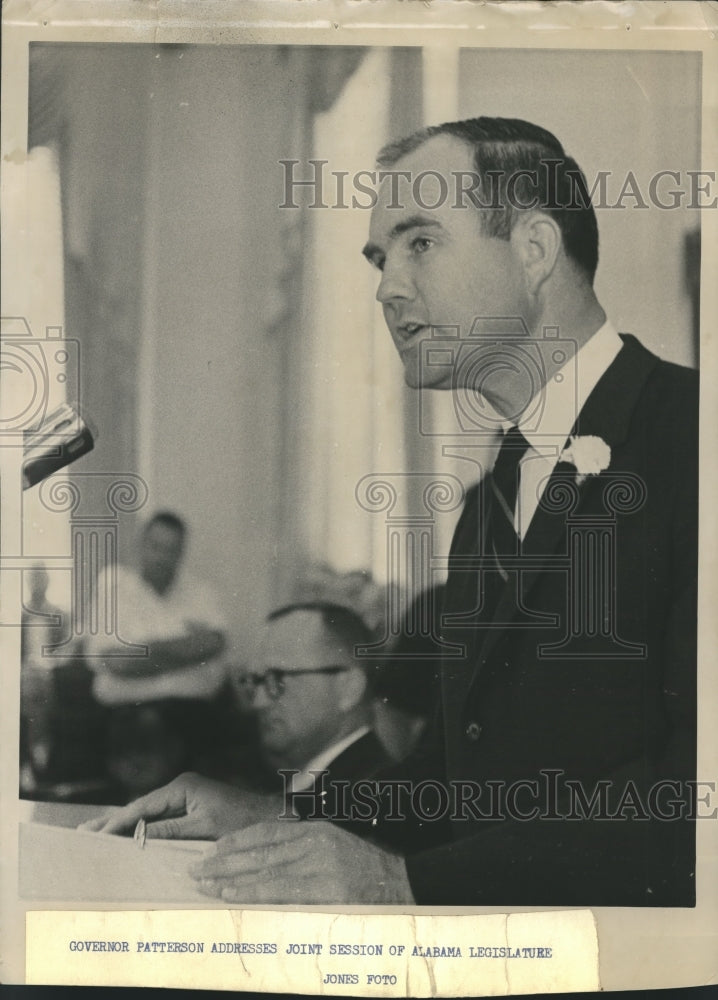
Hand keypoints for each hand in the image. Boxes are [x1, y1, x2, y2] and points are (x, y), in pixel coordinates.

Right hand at [78, 772, 280, 839]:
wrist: (270, 819)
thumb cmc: (241, 822)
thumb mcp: (204, 830)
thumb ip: (170, 832)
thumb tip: (138, 838)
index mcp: (183, 787)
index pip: (143, 807)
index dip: (118, 822)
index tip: (97, 834)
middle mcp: (181, 787)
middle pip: (141, 807)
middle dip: (114, 821)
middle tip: (84, 832)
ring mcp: (185, 796)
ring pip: (148, 813)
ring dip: (125, 825)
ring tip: (96, 834)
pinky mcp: (190, 806)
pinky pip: (159, 818)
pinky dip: (141, 827)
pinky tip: (126, 836)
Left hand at [193, 820, 414, 903]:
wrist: (405, 885)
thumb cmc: (368, 873)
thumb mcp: (336, 850)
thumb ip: (304, 852)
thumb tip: (267, 862)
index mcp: (315, 831)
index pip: (267, 831)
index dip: (237, 840)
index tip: (213, 849)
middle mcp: (314, 842)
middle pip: (259, 849)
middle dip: (224, 860)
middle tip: (197, 868)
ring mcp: (319, 864)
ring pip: (264, 869)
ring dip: (230, 878)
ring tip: (205, 884)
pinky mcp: (324, 888)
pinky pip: (280, 891)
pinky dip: (252, 893)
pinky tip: (232, 896)